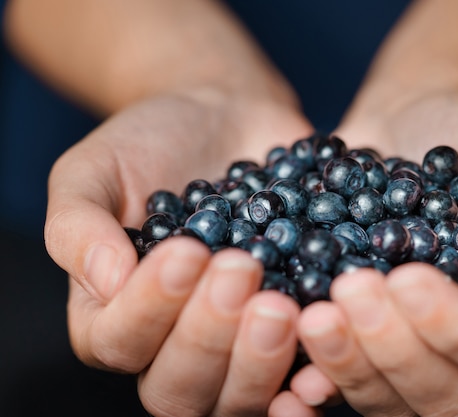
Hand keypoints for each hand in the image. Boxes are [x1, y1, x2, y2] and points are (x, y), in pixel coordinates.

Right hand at [44, 87, 311, 415]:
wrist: (228, 118)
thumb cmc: (151, 143)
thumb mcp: (96, 169)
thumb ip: (77, 225)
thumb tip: (106, 281)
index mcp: (115, 314)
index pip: (119, 341)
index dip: (150, 309)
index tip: (187, 251)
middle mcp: (173, 343)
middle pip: (180, 389)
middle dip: (208, 338)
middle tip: (241, 270)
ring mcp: (235, 344)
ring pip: (238, 397)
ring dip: (258, 363)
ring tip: (281, 305)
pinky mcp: (289, 329)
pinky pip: (300, 374)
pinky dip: (315, 375)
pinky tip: (324, 350)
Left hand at [280, 90, 457, 415]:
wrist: (404, 123)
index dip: (457, 330)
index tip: (408, 277)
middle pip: (445, 395)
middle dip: (394, 349)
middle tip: (352, 290)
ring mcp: (415, 350)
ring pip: (390, 399)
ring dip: (350, 365)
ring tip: (313, 315)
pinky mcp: (365, 341)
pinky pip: (346, 379)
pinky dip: (319, 374)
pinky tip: (292, 356)